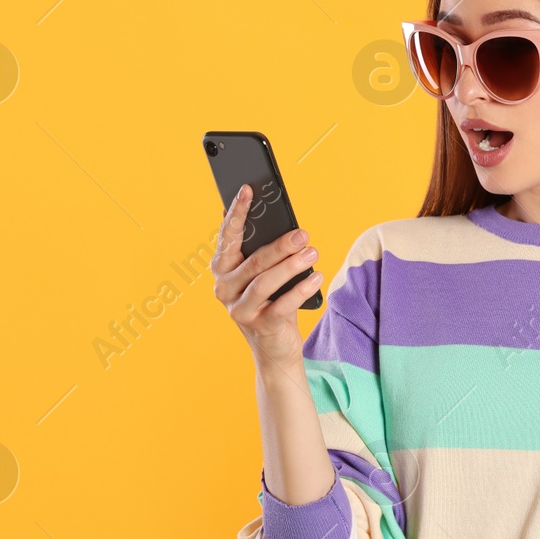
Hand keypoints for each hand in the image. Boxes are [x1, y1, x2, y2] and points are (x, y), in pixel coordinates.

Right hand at [211, 183, 324, 370]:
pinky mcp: (260, 326)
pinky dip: (300, 290)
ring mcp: (240, 310)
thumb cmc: (272, 301)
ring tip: (312, 253)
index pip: (227, 236)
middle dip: (280, 245)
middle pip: (253, 261)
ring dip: (292, 266)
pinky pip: (281, 305)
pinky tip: (317, 278)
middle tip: (303, 234)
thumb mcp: (265, 274)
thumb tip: (271, 216)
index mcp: (223, 269)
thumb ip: (262, 249)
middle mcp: (225, 288)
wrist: (275, 349)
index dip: (237, 212)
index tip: (248, 189)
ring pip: (265, 282)